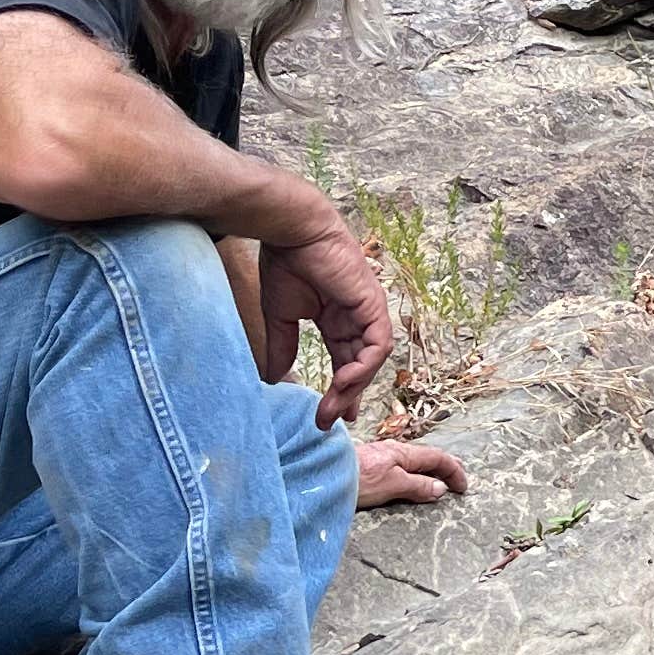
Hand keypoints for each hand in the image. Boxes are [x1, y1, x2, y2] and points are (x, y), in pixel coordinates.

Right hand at [260, 220, 393, 426]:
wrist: (292, 233)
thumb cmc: (286, 264)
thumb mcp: (281, 316)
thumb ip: (283, 348)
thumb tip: (275, 378)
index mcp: (338, 319)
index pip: (346, 360)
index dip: (340, 389)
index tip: (328, 415)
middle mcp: (357, 317)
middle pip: (360, 365)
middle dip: (347, 396)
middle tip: (329, 422)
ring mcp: (368, 311)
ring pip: (371, 360)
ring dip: (353, 386)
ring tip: (332, 409)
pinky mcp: (374, 304)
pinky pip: (378, 345)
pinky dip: (365, 366)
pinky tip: (345, 383)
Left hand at [354, 436, 468, 508]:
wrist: (320, 476)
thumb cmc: (357, 479)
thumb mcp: (393, 484)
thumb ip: (417, 486)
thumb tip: (440, 488)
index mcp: (403, 453)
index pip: (438, 458)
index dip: (454, 471)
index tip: (464, 487)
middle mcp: (393, 451)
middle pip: (426, 458)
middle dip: (444, 468)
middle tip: (457, 480)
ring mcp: (380, 458)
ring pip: (412, 463)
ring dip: (429, 471)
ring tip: (437, 482)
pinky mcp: (368, 467)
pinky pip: (399, 469)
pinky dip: (413, 475)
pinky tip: (408, 483)